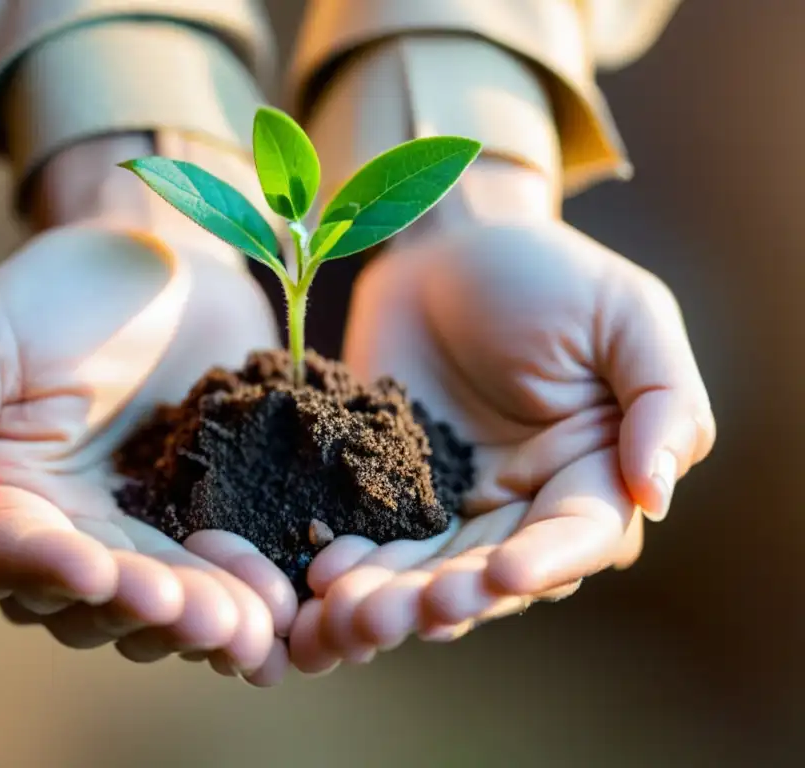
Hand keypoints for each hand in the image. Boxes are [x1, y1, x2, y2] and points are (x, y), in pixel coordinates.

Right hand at [0, 139, 296, 685]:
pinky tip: (281, 609)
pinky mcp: (207, 523)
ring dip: (202, 622)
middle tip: (202, 614)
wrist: (165, 264)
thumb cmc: (58, 288)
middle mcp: (65, 533)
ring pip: (158, 607)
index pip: (1, 559)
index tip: (98, 571)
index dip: (48, 572)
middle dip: (145, 610)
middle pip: (90, 604)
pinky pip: (223, 576)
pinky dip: (248, 597)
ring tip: (253, 625)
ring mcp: (142, 535)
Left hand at [290, 173, 715, 671]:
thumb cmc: (545, 272)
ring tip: (348, 613)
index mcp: (593, 471)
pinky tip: (320, 573)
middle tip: (399, 615)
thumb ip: (662, 400)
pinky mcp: (393, 486)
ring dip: (391, 598)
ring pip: (428, 569)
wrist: (444, 243)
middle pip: (492, 570)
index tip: (499, 575)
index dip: (544, 562)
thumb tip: (657, 494)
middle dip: (448, 598)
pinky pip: (375, 534)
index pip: (580, 534)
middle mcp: (526, 502)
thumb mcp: (626, 315)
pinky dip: (352, 559)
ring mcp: (455, 499)